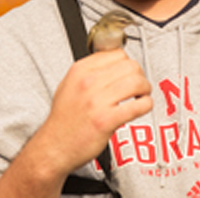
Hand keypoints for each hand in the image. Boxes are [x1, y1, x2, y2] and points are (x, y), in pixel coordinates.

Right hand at [34, 48, 152, 178]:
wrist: (53, 147)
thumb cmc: (63, 120)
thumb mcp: (68, 85)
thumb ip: (89, 71)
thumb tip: (113, 62)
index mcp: (80, 70)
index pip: (117, 53)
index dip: (127, 63)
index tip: (129, 72)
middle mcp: (88, 82)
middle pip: (130, 65)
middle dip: (140, 75)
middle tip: (139, 85)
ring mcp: (97, 101)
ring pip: (137, 82)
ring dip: (145, 89)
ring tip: (141, 95)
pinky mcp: (106, 120)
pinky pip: (138, 105)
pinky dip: (146, 105)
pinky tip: (140, 108)